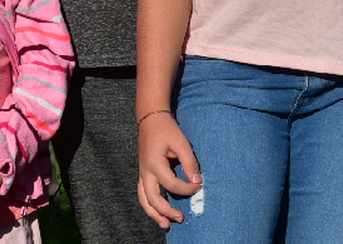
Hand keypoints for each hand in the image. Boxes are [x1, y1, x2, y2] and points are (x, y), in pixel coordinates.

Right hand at [137, 112, 199, 228]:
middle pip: (153, 198)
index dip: (187, 188)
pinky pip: (142, 194)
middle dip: (167, 210)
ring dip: (154, 213)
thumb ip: (190, 163)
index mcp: (154, 163)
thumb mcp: (181, 143)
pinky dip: (149, 205)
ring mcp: (142, 173)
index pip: (172, 184)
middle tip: (181, 217)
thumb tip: (198, 182)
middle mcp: (145, 171)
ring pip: (144, 199)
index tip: (199, 186)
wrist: (150, 118)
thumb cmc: (167, 130)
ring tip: (166, 224)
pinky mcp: (143, 173)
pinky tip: (158, 212)